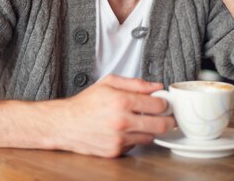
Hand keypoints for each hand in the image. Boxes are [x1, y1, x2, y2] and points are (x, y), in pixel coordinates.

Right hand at [55, 75, 173, 156]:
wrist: (65, 124)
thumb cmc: (86, 103)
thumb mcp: (108, 83)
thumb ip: (135, 83)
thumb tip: (157, 85)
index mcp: (121, 101)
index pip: (158, 104)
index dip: (164, 102)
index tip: (163, 102)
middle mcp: (121, 122)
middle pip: (161, 125)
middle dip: (168, 120)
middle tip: (168, 116)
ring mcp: (119, 139)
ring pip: (150, 137)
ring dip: (150, 129)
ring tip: (142, 121)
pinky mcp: (115, 152)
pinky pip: (135, 145)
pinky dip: (135, 138)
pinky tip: (126, 130)